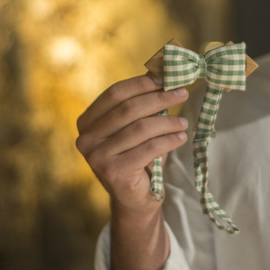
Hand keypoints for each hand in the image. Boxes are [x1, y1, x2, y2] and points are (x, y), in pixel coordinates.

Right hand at [76, 74, 189, 215]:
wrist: (133, 197)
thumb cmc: (135, 155)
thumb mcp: (133, 127)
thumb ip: (140, 103)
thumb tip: (160, 71)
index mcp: (86, 122)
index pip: (114, 94)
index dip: (141, 84)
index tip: (165, 79)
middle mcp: (86, 139)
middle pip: (128, 109)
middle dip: (159, 99)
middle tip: (181, 93)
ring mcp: (97, 157)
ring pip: (140, 129)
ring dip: (167, 122)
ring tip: (183, 122)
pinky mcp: (114, 173)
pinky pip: (148, 149)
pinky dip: (168, 141)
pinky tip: (180, 138)